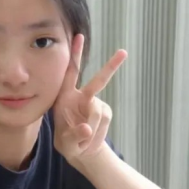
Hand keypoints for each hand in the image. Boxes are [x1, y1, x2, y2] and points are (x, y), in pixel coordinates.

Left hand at [54, 34, 126, 163]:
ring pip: (98, 113)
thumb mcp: (66, 144)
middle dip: (111, 67)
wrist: (81, 151)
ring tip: (83, 143)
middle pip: (98, 81)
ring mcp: (95, 105)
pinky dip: (98, 134)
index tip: (79, 36)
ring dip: (92, 130)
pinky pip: (105, 121)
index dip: (75, 55)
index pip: (71, 73)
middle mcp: (81, 97)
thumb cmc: (67, 143)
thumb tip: (87, 128)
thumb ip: (74, 136)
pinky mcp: (105, 112)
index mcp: (65, 97)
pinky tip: (91, 141)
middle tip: (123, 52)